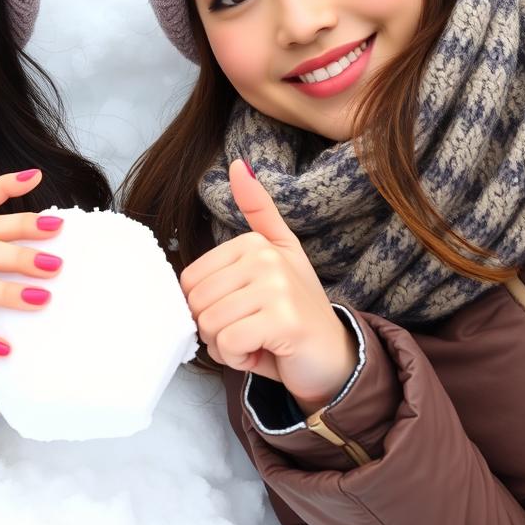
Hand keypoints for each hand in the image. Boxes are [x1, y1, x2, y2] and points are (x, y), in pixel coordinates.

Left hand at [180, 161, 356, 413]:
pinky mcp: (283, 320)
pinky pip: (228, 344)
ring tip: (258, 341)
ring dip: (227, 347)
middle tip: (250, 330)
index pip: (190, 281)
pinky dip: (240, 360)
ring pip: (210, 325)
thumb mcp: (278, 255)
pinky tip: (265, 353)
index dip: (207, 308)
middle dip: (215, 330)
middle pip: (197, 303)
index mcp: (254, 242)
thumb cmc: (295, 311)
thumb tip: (238, 165)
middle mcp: (266, 258)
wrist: (335, 358)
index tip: (242, 312)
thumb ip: (258, 212)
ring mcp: (277, 287)